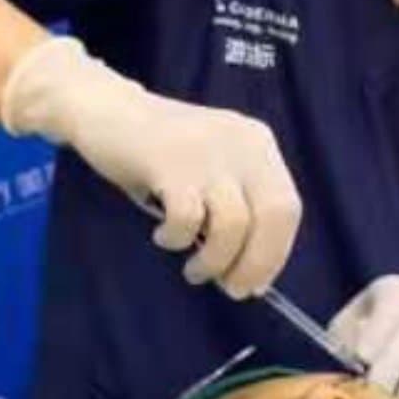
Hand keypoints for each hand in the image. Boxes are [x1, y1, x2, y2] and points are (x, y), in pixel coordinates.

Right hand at [1, 35, 300, 298]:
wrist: (109, 110)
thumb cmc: (162, 150)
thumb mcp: (213, 168)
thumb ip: (236, 208)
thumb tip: (252, 275)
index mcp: (259, 145)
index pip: (288, 207)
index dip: (276, 252)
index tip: (256, 282)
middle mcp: (243, 145)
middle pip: (272, 216)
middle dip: (255, 263)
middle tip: (231, 288)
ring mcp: (208, 152)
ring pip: (233, 224)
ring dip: (215, 260)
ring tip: (194, 270)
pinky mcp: (170, 162)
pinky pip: (188, 218)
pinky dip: (178, 238)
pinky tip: (164, 236)